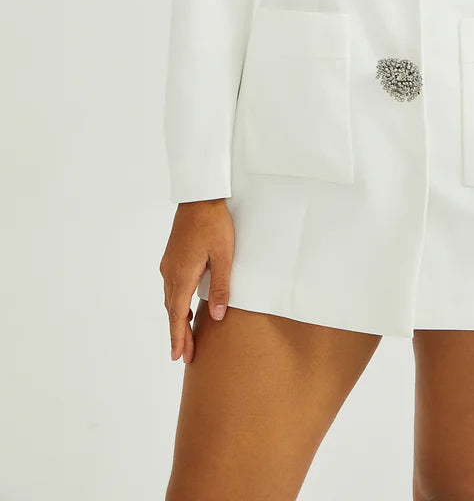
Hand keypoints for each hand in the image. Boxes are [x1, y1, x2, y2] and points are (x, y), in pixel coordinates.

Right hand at [159, 198, 233, 364]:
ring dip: (177, 318)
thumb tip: (217, 317)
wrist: (200, 197)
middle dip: (178, 333)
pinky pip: (171, 286)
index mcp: (182, 276)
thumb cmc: (214, 225)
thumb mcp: (224, 257)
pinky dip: (176, 302)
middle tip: (184, 355)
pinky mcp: (172, 256)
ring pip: (170, 298)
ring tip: (184, 336)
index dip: (178, 337)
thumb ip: (221, 288)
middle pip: (172, 310)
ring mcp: (169, 264)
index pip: (177, 315)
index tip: (178, 356)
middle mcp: (171, 273)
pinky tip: (185, 306)